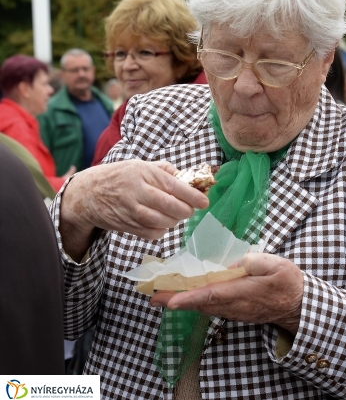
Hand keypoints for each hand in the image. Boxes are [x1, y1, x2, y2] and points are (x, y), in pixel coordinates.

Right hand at [59, 160, 208, 258]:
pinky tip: (161, 223)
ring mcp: (130, 210)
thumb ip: (165, 170)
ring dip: (174, 221)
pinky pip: (151, 233)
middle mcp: (136, 192)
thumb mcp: (141, 165)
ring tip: (176, 215)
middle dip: (185, 210)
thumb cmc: (120, 177)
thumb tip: (188, 177)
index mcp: (142, 173)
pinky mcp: (126, 225)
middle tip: (190, 209)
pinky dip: (161, 231)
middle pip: (169, 206)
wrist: (88, 194)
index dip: (192, 195)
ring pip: (161, 221)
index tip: (204, 201)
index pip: (173, 186)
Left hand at [150, 253, 303, 333]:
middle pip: (201, 304)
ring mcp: (235, 312)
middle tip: (152, 296)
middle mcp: (236, 306)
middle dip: (175, 300)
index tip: (168, 301)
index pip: (212, 295)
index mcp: (244, 292)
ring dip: (183, 302)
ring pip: (204, 308)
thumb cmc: (289, 282)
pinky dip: (196, 303)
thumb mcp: (276, 264)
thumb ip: (253, 261)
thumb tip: (232, 264)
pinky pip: (212, 308)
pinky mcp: (236, 312)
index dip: (189, 298)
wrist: (299, 305)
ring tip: (161, 295)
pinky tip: (186, 296)